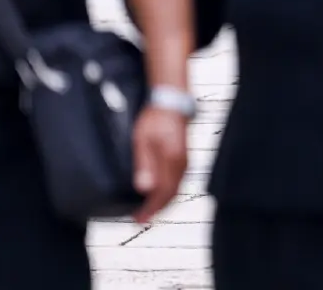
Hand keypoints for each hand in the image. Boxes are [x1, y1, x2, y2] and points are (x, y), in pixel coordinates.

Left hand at [131, 106, 188, 223]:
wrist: (171, 103)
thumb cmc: (155, 118)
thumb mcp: (142, 140)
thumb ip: (144, 165)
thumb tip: (144, 188)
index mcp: (172, 161)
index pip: (162, 193)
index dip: (150, 209)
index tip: (138, 218)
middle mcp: (182, 165)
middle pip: (171, 195)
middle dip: (156, 209)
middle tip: (140, 218)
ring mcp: (184, 162)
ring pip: (175, 190)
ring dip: (162, 202)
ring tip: (147, 209)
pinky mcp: (183, 159)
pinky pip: (177, 182)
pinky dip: (167, 192)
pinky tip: (157, 192)